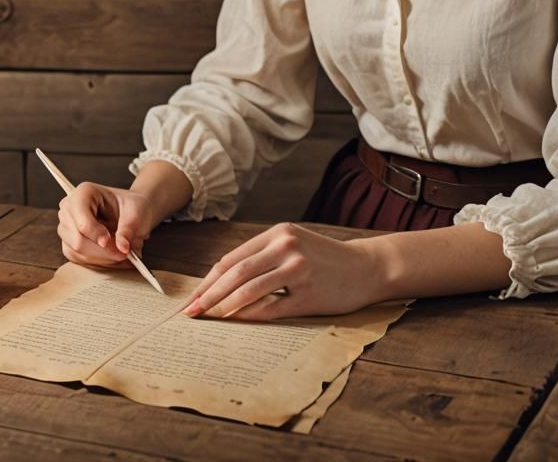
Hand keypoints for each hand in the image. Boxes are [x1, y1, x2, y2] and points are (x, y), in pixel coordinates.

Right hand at [57, 183, 157, 268]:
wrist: (131, 212)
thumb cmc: (132, 206)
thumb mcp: (136, 212)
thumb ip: (128, 228)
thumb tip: (123, 247)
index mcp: (84, 193)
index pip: (81, 219)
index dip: (96, 233)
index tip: (111, 242)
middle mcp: (70, 208)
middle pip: (78, 239)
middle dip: (103, 251)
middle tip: (124, 252)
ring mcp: (67, 226)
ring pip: (77, 252)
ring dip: (102, 258)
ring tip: (122, 252)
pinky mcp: (69, 242)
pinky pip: (78, 259)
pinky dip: (98, 261)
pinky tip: (113, 256)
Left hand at [182, 223, 383, 320]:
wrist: (367, 267)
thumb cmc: (324, 259)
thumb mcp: (293, 245)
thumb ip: (263, 257)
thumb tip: (222, 283)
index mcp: (277, 233)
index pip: (232, 258)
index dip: (209, 280)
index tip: (192, 296)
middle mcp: (285, 246)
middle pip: (235, 272)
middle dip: (208, 294)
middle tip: (190, 312)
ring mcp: (297, 269)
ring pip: (249, 289)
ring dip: (224, 306)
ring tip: (208, 319)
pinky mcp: (309, 293)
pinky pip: (272, 308)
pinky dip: (250, 316)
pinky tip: (237, 323)